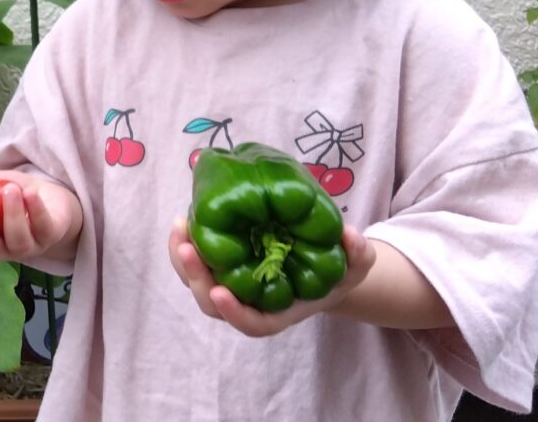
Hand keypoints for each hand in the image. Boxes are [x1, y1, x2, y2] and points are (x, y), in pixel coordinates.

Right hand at [0, 156, 80, 262]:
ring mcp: (26, 246)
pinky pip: (42, 228)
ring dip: (12, 213)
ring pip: (16, 239)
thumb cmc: (17, 196)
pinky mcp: (49, 236)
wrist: (53, 201)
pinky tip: (31, 193)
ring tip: (11, 189)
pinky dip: (36, 210)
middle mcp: (1, 246)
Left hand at [168, 216, 374, 336]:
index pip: (252, 322)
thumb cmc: (336, 270)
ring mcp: (234, 282)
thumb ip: (357, 253)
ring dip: (183, 257)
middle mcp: (251, 301)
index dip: (234, 312)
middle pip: (213, 301)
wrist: (321, 263)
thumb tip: (351, 236)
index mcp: (278, 309)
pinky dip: (189, 240)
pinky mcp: (225, 260)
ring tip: (179, 224)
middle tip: (187, 247)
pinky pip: (201, 257)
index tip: (219, 293)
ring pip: (198, 281)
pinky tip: (187, 216)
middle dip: (196, 277)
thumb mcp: (356, 263)